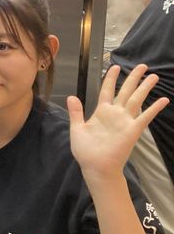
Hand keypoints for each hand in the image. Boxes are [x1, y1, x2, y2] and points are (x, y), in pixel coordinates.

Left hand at [68, 65, 168, 180]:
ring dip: (144, 88)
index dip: (111, 79)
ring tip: (153, 76)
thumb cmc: (85, 151)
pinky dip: (154, 108)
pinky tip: (163, 99)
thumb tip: (71, 96)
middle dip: (133, 78)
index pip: (107, 90)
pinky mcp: (132, 130)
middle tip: (142, 66)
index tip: (115, 67)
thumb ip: (76, 112)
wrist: (94, 167)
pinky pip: (145, 117)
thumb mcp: (77, 128)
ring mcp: (125, 121)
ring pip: (136, 99)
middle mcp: (115, 114)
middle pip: (125, 91)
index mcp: (101, 112)